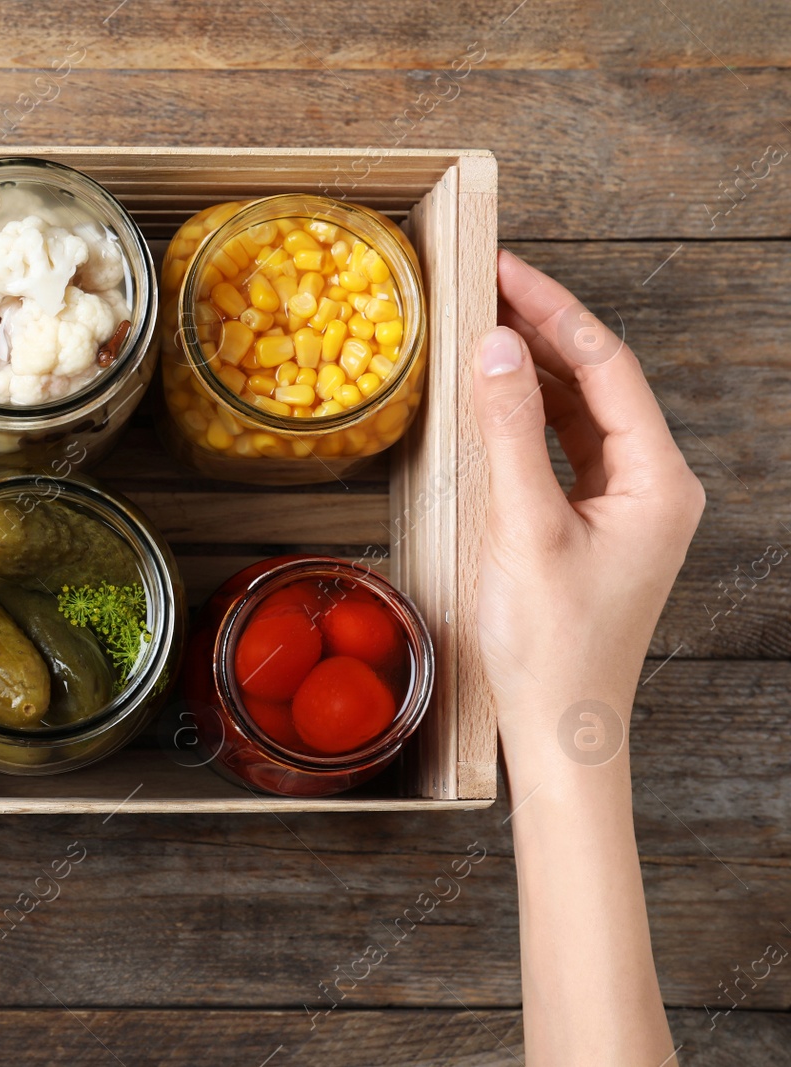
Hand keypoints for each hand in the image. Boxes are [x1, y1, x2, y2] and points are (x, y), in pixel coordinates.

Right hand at [472, 249, 703, 761]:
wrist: (559, 728)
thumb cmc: (548, 644)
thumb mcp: (522, 529)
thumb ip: (507, 432)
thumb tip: (495, 345)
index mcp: (658, 480)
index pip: (606, 367)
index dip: (553, 310)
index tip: (503, 270)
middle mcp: (655, 485)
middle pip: (598, 381)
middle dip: (543, 329)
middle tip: (485, 284)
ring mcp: (628, 506)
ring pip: (581, 412)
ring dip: (534, 368)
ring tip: (483, 326)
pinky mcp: (595, 525)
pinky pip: (566, 448)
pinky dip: (528, 414)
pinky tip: (494, 397)